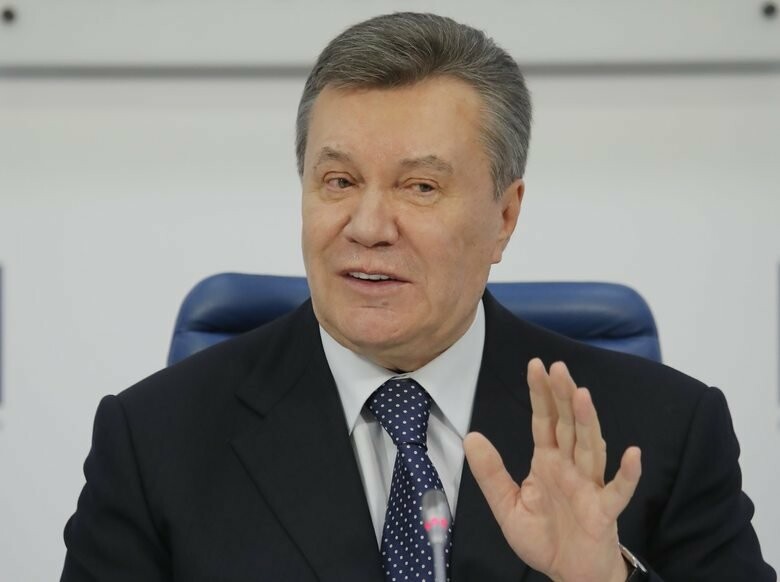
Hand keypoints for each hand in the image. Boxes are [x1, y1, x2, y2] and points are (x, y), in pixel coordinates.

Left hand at [463, 358, 641, 581]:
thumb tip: (471, 436)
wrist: (568, 574)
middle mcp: (571, 467)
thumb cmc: (543, 538)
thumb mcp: (506, 505)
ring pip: (590, 447)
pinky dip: (627, 474)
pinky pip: (618, 491)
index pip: (544, 421)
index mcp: (548, 462)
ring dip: (587, 422)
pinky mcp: (604, 512)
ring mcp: (589, 487)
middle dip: (563, 396)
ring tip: (582, 395)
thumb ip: (490, 473)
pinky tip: (633, 454)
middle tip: (558, 367)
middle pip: (568, 425)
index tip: (536, 365)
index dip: (541, 394)